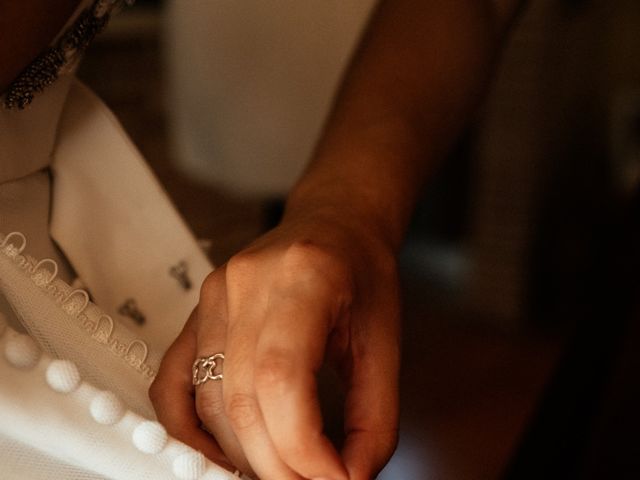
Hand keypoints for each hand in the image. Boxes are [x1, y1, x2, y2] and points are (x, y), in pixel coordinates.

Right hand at [150, 207, 400, 478]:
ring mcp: (213, 297)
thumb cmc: (362, 272)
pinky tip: (218, 454)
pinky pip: (173, 382)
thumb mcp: (385, 342)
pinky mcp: (198, 313)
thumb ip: (375, 417)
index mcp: (302, 279)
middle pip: (240, 401)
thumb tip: (350, 479)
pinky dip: (189, 430)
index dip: (302, 448)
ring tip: (277, 472)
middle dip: (276, 465)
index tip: (332, 478)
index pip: (280, 380)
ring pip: (208, 401)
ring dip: (240, 455)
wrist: (334, 225)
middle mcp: (246, 285)